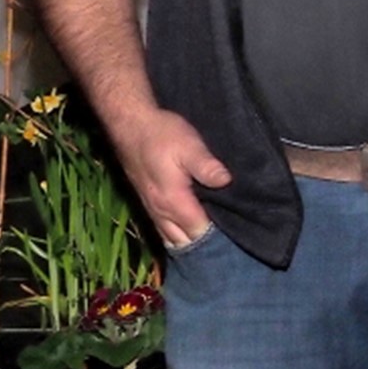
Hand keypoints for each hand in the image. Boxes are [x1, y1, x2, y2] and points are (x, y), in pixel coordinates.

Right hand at [115, 107, 231, 247]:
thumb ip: (207, 167)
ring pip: (170, 237)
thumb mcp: (190, 147)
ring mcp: (150, 207)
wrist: (130, 124)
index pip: (197, 232)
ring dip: (188, 241)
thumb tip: (227, 182)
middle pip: (183, 241)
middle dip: (203, 244)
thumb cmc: (163, 135)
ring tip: (211, 242)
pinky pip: (162, 228)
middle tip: (228, 243)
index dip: (216, 237)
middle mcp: (160, 211)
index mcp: (173, 201)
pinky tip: (187, 232)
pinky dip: (176, 234)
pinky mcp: (147, 201)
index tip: (237, 235)